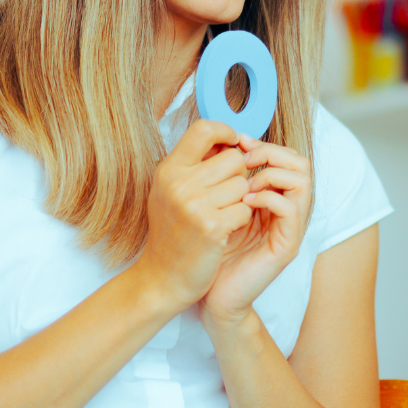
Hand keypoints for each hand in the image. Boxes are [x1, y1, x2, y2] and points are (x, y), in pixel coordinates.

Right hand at [132, 121, 253, 312]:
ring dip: (242, 198)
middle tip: (227, 194)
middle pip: (234, 158)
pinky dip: (241, 219)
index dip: (226, 132)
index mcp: (169, 169)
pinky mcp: (212, 227)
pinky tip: (226, 229)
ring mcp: (194, 205)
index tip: (234, 144)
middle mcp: (179, 183)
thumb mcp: (172, 190)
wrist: (162, 278)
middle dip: (239, 174)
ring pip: (244, 183)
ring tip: (224, 213)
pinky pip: (245, 207)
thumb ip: (196, 164)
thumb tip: (231, 138)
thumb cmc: (173, 232)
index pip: (204, 129)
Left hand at [199, 136, 311, 327]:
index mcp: (273, 198)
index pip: (286, 157)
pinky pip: (292, 209)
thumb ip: (225, 179)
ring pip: (303, 181)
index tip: (236, 141)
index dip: (264, 144)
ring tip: (245, 183)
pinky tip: (244, 202)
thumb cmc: (206, 248)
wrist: (205, 292)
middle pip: (301, 163)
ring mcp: (290, 228)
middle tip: (244, 157)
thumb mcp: (216, 205)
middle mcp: (287, 210)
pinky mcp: (287, 245)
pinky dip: (269, 198)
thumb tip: (222, 143)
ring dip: (272, 174)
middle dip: (272, 152)